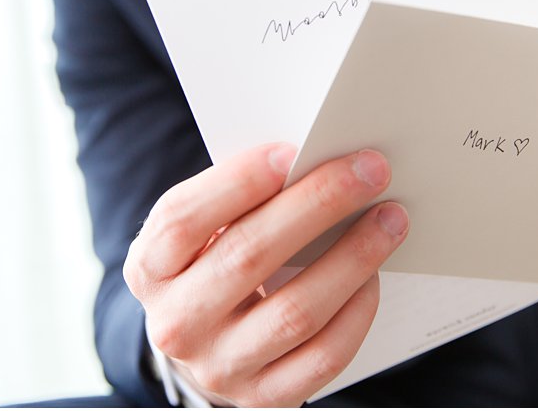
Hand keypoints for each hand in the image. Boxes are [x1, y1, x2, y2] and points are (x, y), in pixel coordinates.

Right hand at [124, 143, 408, 406]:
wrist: (204, 343)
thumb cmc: (209, 265)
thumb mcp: (198, 232)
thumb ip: (235, 201)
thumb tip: (311, 162)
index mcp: (148, 269)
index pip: (183, 220)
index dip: (237, 183)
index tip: (291, 151)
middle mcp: (176, 324)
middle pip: (248, 257)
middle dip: (316, 205)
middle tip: (368, 171)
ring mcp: (219, 367)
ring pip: (295, 311)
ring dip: (352, 257)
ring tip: (388, 219)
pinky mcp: (264, 397)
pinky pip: (323, 356)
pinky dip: (356, 311)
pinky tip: (373, 275)